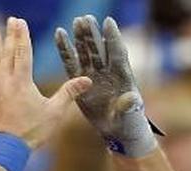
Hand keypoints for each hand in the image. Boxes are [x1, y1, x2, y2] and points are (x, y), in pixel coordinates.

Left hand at [0, 18, 91, 148]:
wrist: (6, 147)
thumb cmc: (32, 131)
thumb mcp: (55, 113)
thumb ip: (69, 93)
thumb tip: (87, 80)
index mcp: (23, 80)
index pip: (24, 52)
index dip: (23, 36)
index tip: (21, 22)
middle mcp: (5, 80)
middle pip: (8, 52)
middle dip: (10, 35)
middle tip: (10, 20)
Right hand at [55, 15, 157, 156]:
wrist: (118, 131)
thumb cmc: (128, 122)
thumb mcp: (129, 116)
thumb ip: (129, 106)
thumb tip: (131, 98)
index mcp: (123, 76)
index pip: (117, 53)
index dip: (113, 38)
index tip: (108, 22)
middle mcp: (108, 71)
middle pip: (100, 49)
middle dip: (93, 34)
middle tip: (86, 18)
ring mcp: (94, 74)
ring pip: (86, 52)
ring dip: (81, 38)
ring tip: (75, 22)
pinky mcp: (80, 81)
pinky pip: (71, 63)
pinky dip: (65, 49)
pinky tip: (59, 34)